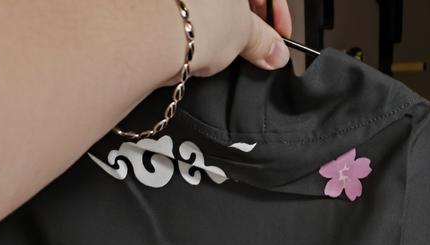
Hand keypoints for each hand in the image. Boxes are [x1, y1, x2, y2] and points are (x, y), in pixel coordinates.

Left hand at [161, 0, 292, 84]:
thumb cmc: (194, 17)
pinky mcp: (158, 9)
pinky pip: (188, 16)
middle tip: (256, 49)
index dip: (277, 13)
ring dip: (223, 28)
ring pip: (210, 6)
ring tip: (225, 53)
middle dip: (249, 22)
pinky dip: (199, 32)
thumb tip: (274, 51)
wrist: (149, 31)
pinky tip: (201, 50)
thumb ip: (263, 41)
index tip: (280, 37)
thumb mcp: (244, 33)